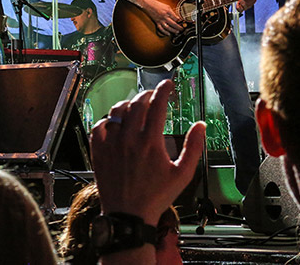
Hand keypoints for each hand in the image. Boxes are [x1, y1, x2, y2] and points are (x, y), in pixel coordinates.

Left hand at [90, 79, 204, 223]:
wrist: (128, 215)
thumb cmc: (156, 197)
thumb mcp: (183, 174)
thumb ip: (193, 147)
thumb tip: (200, 126)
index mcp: (151, 142)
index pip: (157, 105)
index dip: (163, 90)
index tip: (167, 85)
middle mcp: (129, 138)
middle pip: (137, 103)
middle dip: (147, 95)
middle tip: (153, 96)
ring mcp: (111, 143)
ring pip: (117, 111)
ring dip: (128, 104)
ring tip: (135, 106)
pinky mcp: (98, 150)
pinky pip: (100, 125)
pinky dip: (108, 120)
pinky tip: (115, 123)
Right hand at [146, 0, 183, 36]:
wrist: (150, 5)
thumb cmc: (158, 5)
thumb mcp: (167, 6)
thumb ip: (172, 12)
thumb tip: (176, 17)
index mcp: (168, 12)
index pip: (176, 18)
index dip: (180, 21)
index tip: (182, 23)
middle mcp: (164, 16)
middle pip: (173, 24)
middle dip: (178, 27)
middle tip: (181, 29)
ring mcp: (160, 20)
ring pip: (168, 27)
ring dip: (173, 30)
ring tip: (177, 32)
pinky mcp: (157, 22)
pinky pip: (161, 29)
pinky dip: (165, 32)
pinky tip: (168, 34)